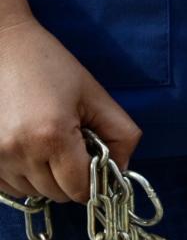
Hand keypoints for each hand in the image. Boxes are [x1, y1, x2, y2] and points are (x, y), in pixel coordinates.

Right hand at [0, 17, 141, 202]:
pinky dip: (24, 176)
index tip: (96, 161)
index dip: (95, 181)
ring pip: (34, 192)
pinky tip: (29, 149)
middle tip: (73, 146)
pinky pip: (10, 187)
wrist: (2, 44)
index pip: (81, 190)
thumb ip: (121, 135)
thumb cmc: (50, 66)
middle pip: (59, 194)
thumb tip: (121, 170)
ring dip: (47, 177)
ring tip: (48, 142)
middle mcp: (18, 151)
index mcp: (52, 136)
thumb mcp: (95, 95)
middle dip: (73, 178)